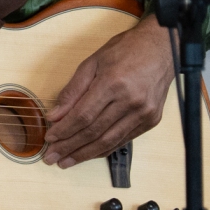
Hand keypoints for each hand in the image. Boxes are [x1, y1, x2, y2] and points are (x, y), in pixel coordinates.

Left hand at [43, 17, 173, 168]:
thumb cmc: (124, 51)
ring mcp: (143, 113)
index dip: (64, 131)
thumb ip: (72, 91)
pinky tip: (88, 153)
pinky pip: (123, 140)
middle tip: (52, 158)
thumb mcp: (91, 63)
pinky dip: (104, 149)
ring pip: (109, 141)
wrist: (160, 48)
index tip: (49, 140)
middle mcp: (130, 101)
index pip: (83, 116)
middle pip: (94, 132)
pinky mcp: (151, 120)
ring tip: (66, 161)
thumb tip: (55, 116)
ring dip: (85, 154)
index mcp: (113, 83)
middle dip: (70, 148)